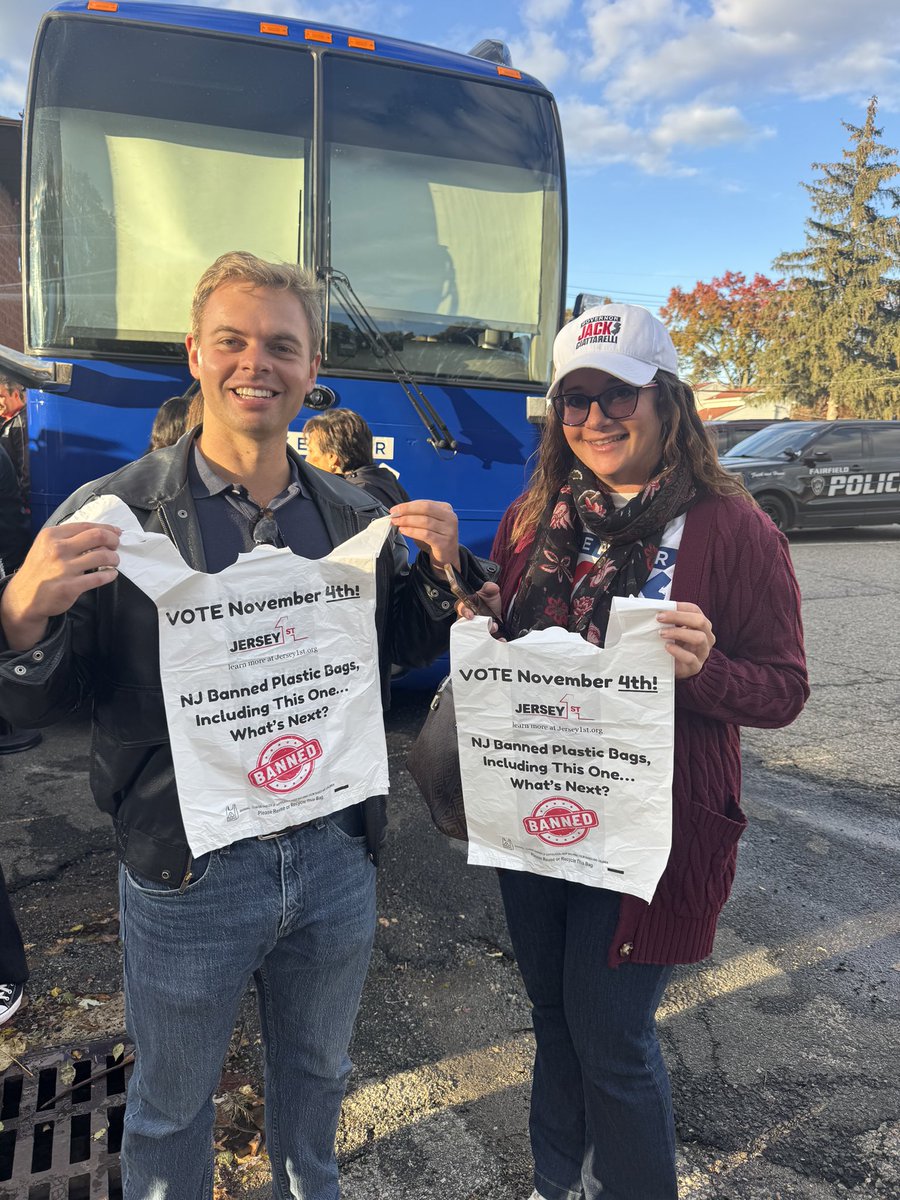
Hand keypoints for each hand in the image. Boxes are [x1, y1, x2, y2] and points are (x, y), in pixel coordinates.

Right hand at [1, 522, 120, 650]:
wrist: (25, 597)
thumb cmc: (40, 569)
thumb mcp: (46, 546)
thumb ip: (68, 537)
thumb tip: (100, 531)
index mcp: (52, 535)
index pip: (87, 526)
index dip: (107, 528)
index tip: (116, 532)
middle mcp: (58, 549)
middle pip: (98, 537)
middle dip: (113, 540)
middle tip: (116, 546)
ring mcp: (64, 568)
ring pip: (103, 556)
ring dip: (114, 558)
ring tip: (114, 562)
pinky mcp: (71, 587)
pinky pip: (100, 577)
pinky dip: (111, 575)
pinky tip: (111, 574)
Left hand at [389, 500, 459, 569]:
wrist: (447, 557)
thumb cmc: (435, 538)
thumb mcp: (427, 524)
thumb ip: (416, 516)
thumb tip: (398, 513)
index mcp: (446, 509)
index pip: (425, 503)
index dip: (408, 505)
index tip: (395, 509)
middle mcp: (450, 518)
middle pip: (426, 509)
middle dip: (407, 510)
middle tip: (394, 514)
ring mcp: (449, 530)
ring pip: (425, 521)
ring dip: (408, 521)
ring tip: (397, 523)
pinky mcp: (444, 542)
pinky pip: (425, 534)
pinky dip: (412, 531)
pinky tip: (404, 531)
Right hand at [454, 581, 505, 639]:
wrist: (498, 611)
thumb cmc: (488, 601)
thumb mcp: (489, 592)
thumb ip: (490, 588)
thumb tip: (493, 587)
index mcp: (467, 606)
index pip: (461, 608)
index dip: (464, 612)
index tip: (470, 615)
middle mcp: (469, 620)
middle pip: (468, 625)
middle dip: (478, 626)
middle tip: (489, 624)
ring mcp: (477, 629)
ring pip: (478, 634)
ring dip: (487, 633)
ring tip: (496, 627)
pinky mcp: (486, 637)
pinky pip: (487, 642)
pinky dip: (495, 641)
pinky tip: (502, 639)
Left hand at [657, 602, 714, 679]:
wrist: (674, 668)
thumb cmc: (674, 644)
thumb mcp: (673, 629)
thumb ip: (669, 620)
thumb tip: (657, 610)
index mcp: (701, 625)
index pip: (695, 610)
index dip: (679, 607)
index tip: (662, 609)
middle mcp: (707, 637)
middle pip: (700, 621)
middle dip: (678, 617)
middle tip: (660, 618)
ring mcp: (703, 652)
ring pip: (699, 638)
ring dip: (679, 633)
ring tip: (662, 633)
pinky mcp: (696, 666)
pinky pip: (691, 658)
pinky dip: (678, 651)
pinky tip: (667, 647)